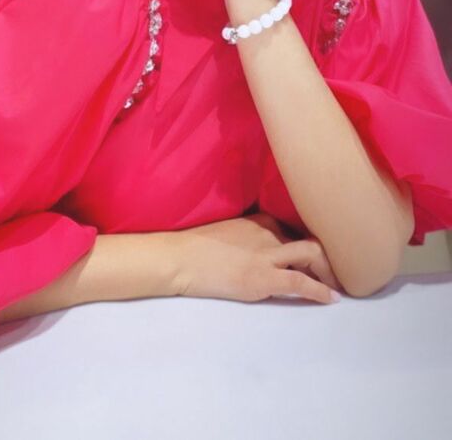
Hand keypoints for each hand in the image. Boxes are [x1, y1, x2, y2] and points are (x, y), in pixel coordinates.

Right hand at [167, 213, 341, 304]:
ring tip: (338, 286)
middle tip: (336, 274)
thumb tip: (260, 250)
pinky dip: (320, 291)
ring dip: (329, 272)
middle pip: (311, 240)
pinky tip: (331, 299)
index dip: (309, 246)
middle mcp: (268, 233)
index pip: (295, 231)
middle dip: (328, 257)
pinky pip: (300, 283)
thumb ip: (249, 236)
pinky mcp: (262, 278)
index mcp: (259, 220)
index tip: (317, 259)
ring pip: (311, 255)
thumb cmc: (196, 246)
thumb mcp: (229, 232)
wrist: (180, 257)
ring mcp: (266, 255)